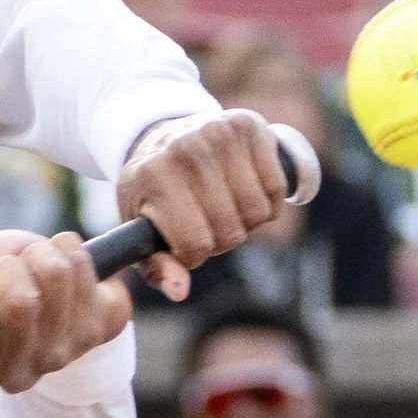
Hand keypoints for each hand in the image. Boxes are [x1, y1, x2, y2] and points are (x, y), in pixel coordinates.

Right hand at [0, 230, 130, 393]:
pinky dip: (69, 248)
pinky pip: (85, 265)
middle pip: (19, 303)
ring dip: (39, 252)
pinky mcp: (103, 325)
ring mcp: (69, 349)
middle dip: (6, 267)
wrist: (51, 281)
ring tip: (36, 264)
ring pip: (55, 275)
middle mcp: (26, 367)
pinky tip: (66, 265)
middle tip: (7, 271)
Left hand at [118, 111, 291, 300]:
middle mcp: (185, 149)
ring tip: (224, 205)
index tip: (184, 240)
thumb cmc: (152, 192)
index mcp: (152, 176)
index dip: (194, 254)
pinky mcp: (248, 125)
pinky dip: (267, 198)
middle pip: (231, 231)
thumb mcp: (140, 229)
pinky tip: (244, 188)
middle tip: (206, 221)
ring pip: (257, 211)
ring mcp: (218, 132)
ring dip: (246, 219)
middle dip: (221, 238)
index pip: (195, 245)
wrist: (160, 135)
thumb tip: (180, 292)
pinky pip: (277, 187)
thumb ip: (157, 267)